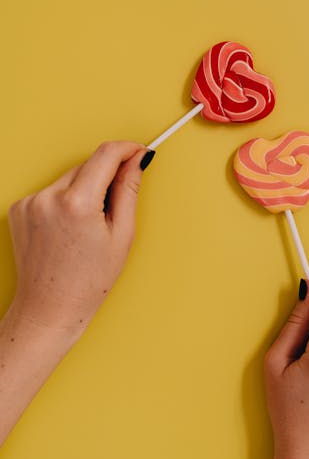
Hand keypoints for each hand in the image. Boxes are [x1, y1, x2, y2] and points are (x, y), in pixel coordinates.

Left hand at [0, 140, 154, 445]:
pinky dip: (65, 200)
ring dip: (85, 189)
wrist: (48, 309)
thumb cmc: (88, 281)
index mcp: (76, 203)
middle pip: (88, 166)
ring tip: (89, 226)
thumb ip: (129, 190)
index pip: (106, 155)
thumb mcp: (122, 235)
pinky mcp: (18, 208)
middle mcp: (48, 197)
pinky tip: (69, 228)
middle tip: (115, 208)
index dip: (127, 149)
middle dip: (106, 177)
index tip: (139, 151)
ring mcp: (30, 202)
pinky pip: (52, 191)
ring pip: (70, 177)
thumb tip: (138, 160)